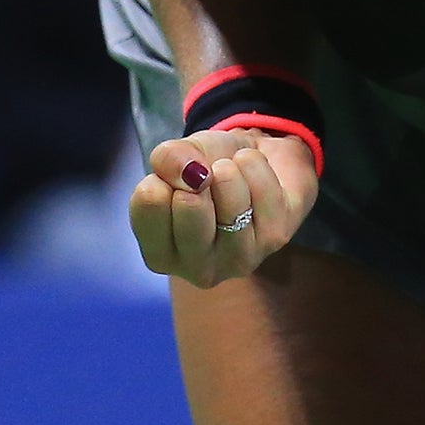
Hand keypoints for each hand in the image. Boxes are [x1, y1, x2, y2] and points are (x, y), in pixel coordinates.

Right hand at [131, 128, 318, 287]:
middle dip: (200, 176)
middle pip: (190, 206)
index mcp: (161, 254)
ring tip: (230, 172)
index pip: (149, 203)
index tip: (177, 180)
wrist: (257, 165)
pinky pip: (264, 190)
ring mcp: (238, 258)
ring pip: (231, 202)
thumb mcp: (179, 156)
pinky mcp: (275, 239)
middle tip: (207, 176)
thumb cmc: (207, 169)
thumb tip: (189, 171)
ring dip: (230, 169)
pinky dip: (256, 166)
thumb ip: (169, 158)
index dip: (164, 176)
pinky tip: (254, 174)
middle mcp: (197, 268)